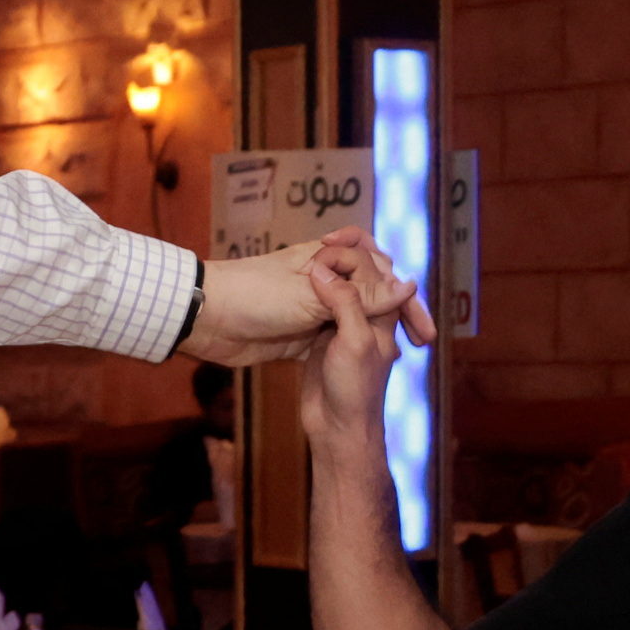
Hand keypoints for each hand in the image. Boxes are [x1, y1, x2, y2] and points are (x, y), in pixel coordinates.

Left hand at [191, 235, 426, 370]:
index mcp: (328, 260)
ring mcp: (311, 309)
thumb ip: (360, 298)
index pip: (379, 267)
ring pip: (355, 318)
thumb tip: (407, 287)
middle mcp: (324, 282)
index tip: (421, 324)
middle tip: (423, 339)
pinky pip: (333, 340)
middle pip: (372, 292)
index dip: (402, 293)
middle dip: (398, 312)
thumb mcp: (313, 299)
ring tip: (405, 355)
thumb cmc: (254, 299)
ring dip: (378, 332)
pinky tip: (369, 369)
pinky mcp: (298, 336)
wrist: (206, 320)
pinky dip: (352, 349)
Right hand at [293, 245, 423, 449]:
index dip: (353, 252)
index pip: (372, 270)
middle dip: (344, 257)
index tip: (329, 239)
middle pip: (357, 276)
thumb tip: (326, 269)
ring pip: (336, 290)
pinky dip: (310, 294)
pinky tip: (295, 284)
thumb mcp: (353, 341)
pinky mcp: (321, 342)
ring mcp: (342, 330)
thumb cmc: (354, 389)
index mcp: (381, 315)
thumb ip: (346, 303)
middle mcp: (366, 318)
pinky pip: (318, 309)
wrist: (336, 430)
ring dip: (324, 274)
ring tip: (305, 255)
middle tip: (322, 240)